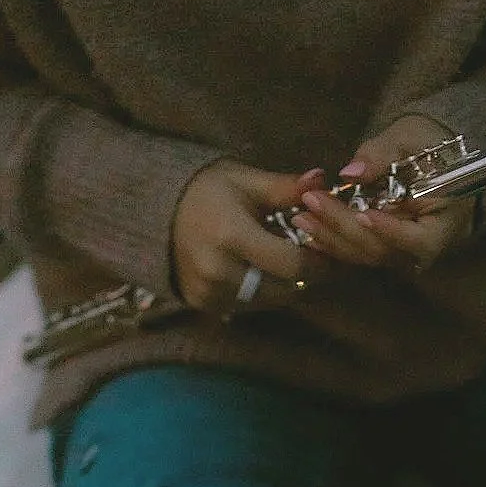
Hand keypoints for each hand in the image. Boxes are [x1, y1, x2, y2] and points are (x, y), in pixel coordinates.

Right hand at [171, 160, 327, 315]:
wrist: (153, 211)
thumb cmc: (205, 190)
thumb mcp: (245, 181)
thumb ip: (285, 188)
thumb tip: (322, 180)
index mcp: (232, 236)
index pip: (292, 264)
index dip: (320, 262)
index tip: (332, 252)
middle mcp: (219, 272)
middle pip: (284, 288)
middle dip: (304, 274)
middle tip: (315, 255)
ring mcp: (209, 293)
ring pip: (269, 301)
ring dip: (284, 284)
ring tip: (286, 259)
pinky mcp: (204, 305)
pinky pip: (248, 306)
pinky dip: (262, 292)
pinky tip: (261, 270)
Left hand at [288, 114, 473, 275]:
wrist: (430, 154)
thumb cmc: (426, 143)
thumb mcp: (408, 138)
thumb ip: (382, 155)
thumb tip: (351, 172)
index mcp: (443, 224)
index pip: (419, 240)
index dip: (390, 231)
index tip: (364, 214)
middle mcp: (422, 247)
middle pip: (383, 250)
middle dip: (345, 228)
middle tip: (312, 203)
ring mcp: (399, 252)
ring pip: (364, 255)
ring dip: (331, 238)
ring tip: (301, 215)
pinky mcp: (380, 248)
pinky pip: (356, 252)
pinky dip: (331, 241)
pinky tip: (307, 228)